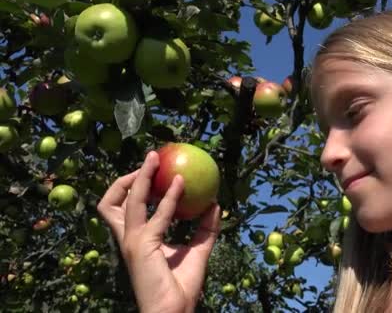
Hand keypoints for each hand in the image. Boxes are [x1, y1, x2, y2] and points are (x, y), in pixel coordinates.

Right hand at [97, 151, 220, 312]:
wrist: (174, 312)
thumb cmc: (181, 287)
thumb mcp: (197, 251)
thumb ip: (205, 228)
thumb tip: (215, 204)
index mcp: (136, 240)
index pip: (124, 209)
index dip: (133, 188)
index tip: (154, 171)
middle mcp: (129, 239)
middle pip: (111, 202)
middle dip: (126, 179)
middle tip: (151, 161)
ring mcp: (133, 242)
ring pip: (129, 200)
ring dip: (143, 177)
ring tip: (156, 159)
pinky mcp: (143, 246)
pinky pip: (158, 214)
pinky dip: (169, 197)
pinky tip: (181, 183)